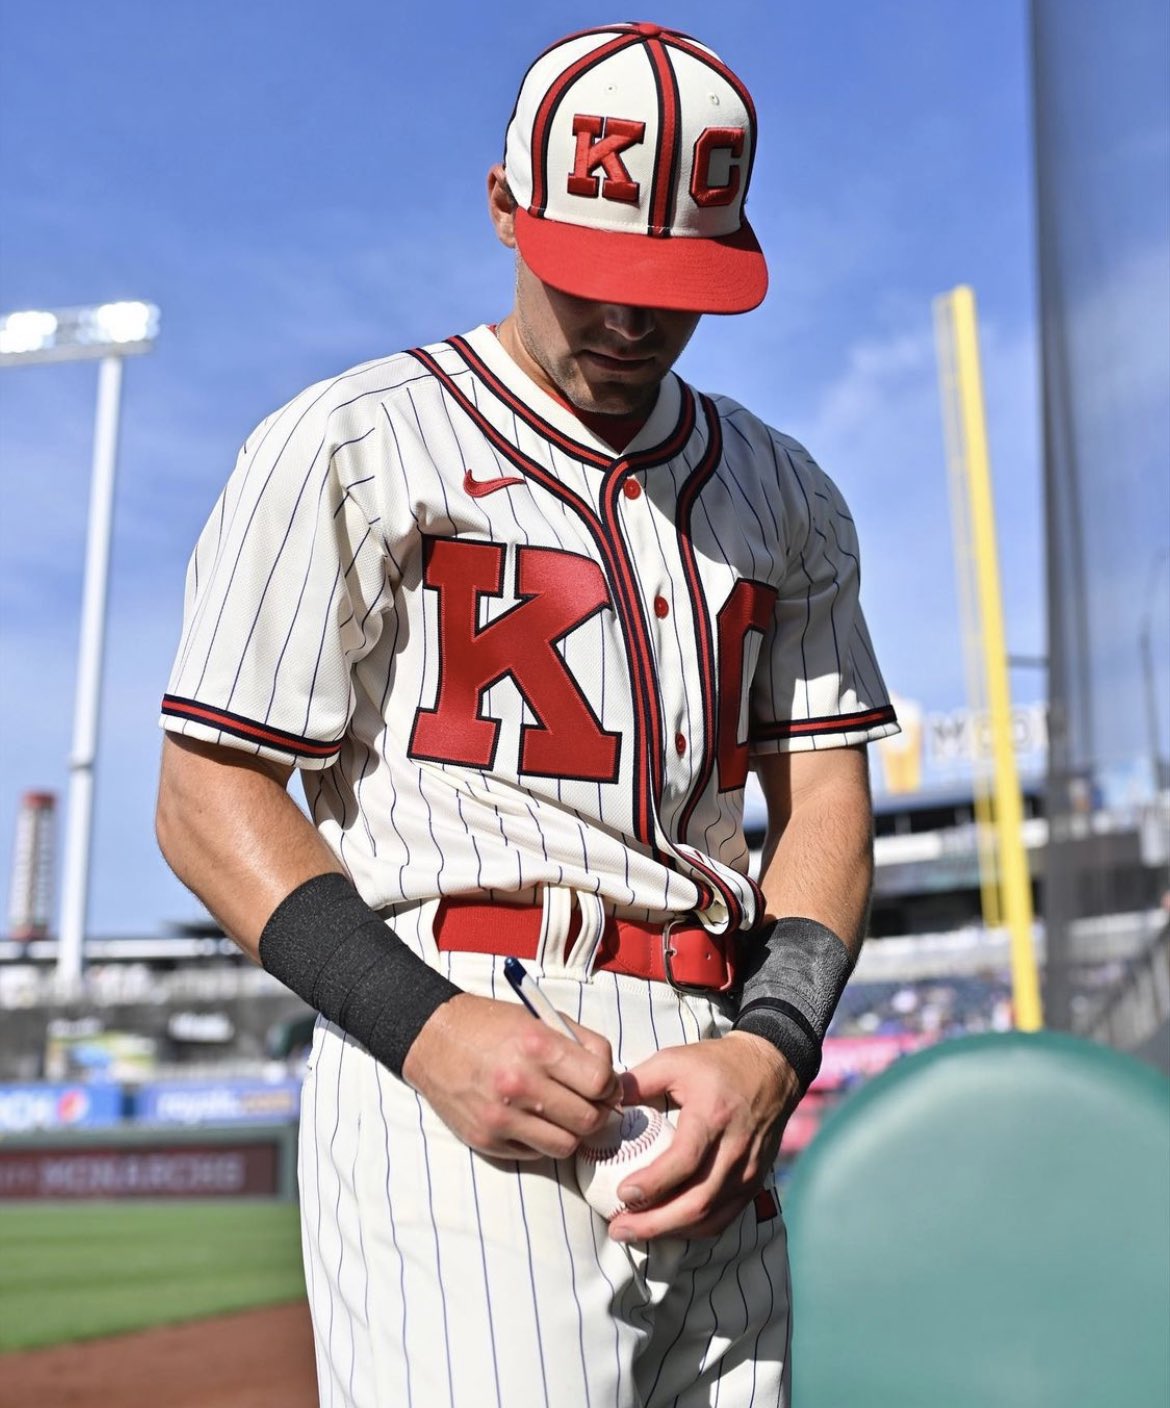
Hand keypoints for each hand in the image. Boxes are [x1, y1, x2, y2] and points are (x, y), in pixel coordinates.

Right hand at [402, 992, 620, 1159]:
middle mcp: (519, 1084)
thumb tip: (613, 1078)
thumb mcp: (539, 1018)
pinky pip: (535, 1154)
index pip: (599, 1081)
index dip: (609, 1084)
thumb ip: (581, 1044)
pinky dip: (542, 1140)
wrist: (433, 1039)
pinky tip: (532, 1118)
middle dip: (596, 1112)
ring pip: (566, 1145)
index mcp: (537, 1047)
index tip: (603, 1082)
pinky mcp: (486, 1140)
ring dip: (571, 1131)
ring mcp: (501, 1118)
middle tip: (588, 1101)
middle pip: (588, 1120)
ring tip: (562, 1113)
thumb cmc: (490, 1026)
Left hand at [607, 1031, 801, 1241]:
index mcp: (714, 1116)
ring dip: (669, 1231)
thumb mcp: (674, 1060)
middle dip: (654, 1223)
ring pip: (710, 1217)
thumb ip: (637, 1082)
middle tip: (618, 1228)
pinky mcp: (753, 1183)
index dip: (653, 1184)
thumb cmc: (718, 1064)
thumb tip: (602, 1105)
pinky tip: (667, 1228)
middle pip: (697, 1201)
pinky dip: (693, 1229)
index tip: (622, 1194)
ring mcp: (748, 1171)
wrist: (772, 1070)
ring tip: (632, 1232)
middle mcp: (734, 1149)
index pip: (685, 1161)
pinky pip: (723, 1218)